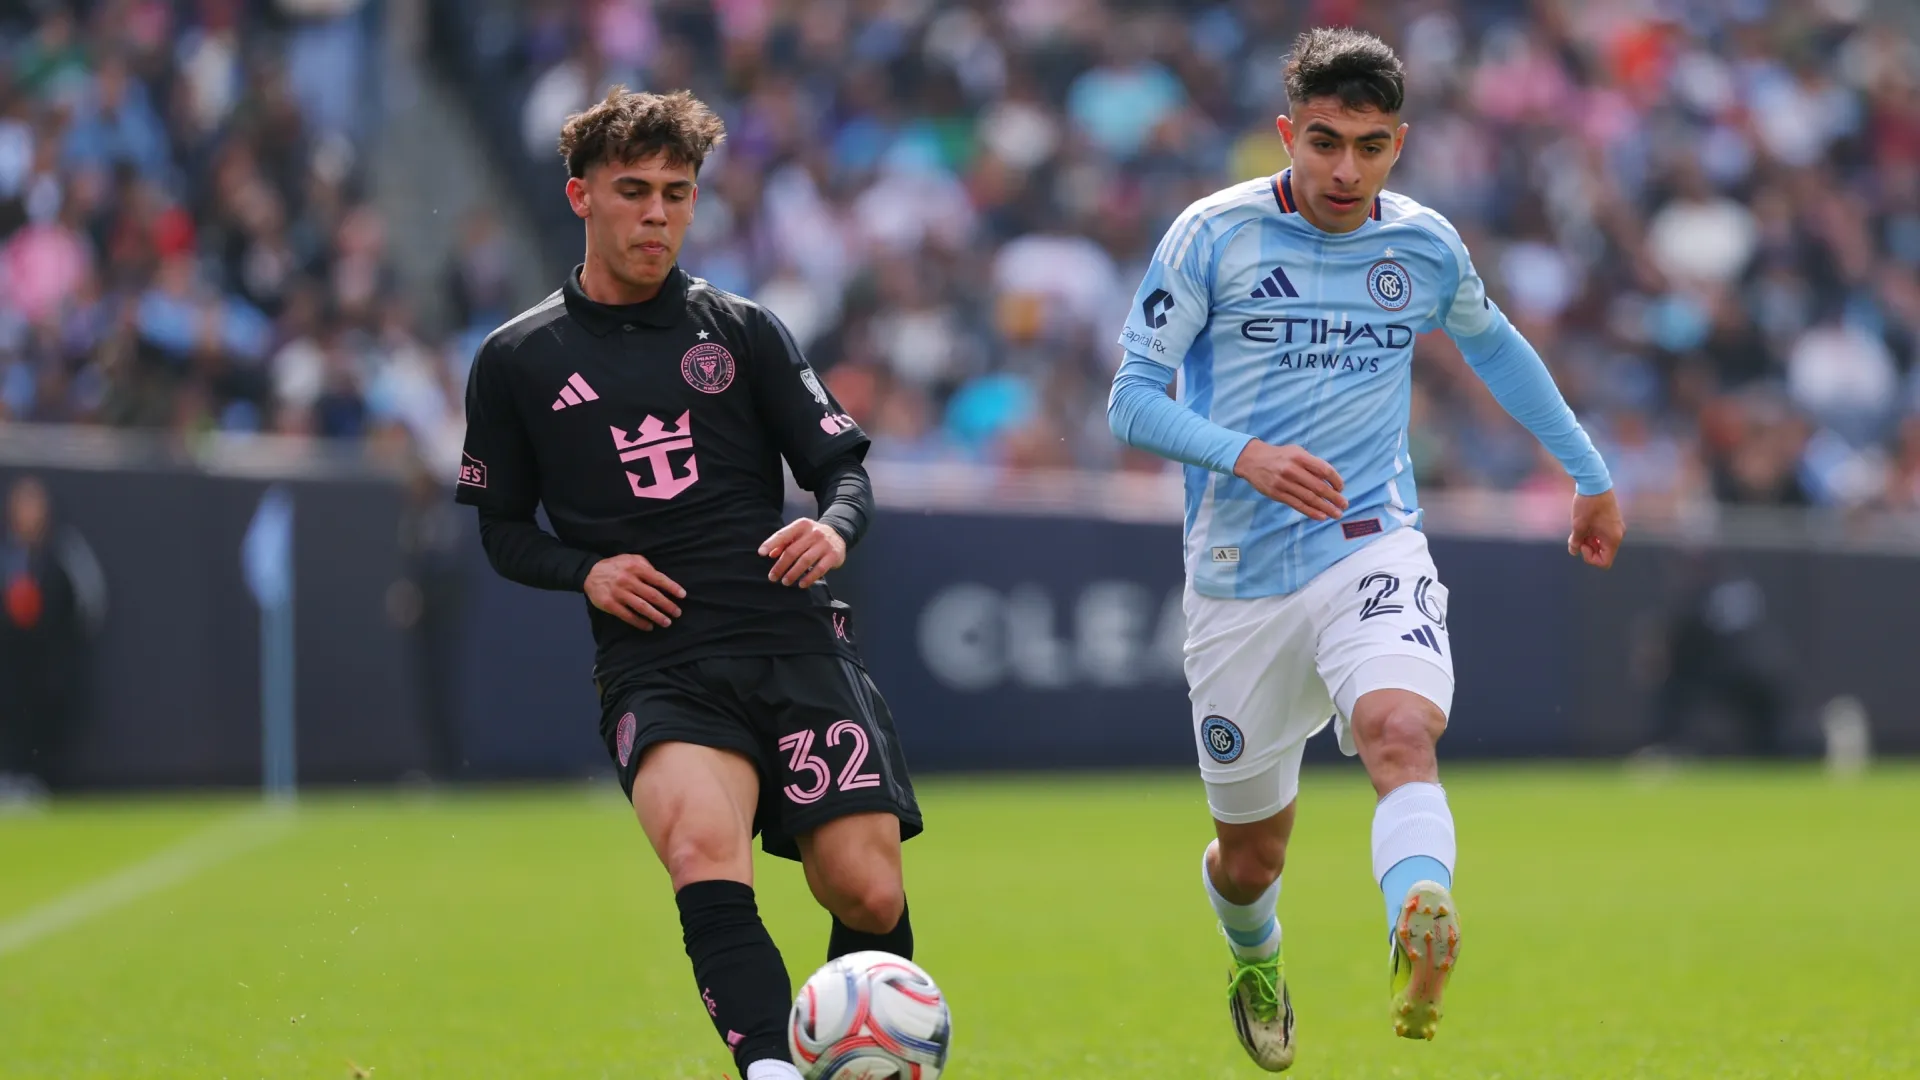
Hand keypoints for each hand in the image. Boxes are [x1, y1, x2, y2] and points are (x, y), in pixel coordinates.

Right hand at [584, 554, 684, 631]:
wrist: (590, 573)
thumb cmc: (616, 566)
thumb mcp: (630, 559)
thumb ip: (646, 566)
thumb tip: (661, 579)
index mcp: (635, 568)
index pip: (658, 579)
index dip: (672, 587)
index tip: (683, 595)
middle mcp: (628, 580)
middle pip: (652, 595)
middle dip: (667, 605)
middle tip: (677, 613)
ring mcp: (618, 593)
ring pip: (642, 607)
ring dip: (656, 616)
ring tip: (667, 622)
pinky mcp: (610, 605)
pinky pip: (628, 616)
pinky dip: (640, 622)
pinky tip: (649, 626)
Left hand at [759, 518, 846, 587]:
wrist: (838, 534)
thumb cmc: (812, 536)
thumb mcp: (799, 533)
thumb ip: (784, 542)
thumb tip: (770, 554)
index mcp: (801, 525)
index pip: (784, 534)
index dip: (771, 543)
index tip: (761, 553)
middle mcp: (813, 533)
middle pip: (792, 551)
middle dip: (780, 566)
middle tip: (772, 577)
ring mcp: (824, 544)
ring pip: (805, 561)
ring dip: (793, 573)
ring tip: (785, 582)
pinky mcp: (833, 555)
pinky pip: (819, 569)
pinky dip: (809, 578)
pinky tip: (801, 584)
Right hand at [1232, 440, 1347, 519]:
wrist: (1252, 460)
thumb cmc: (1279, 456)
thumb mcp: (1296, 451)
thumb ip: (1312, 463)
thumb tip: (1330, 481)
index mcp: (1299, 457)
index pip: (1324, 470)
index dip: (1336, 480)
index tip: (1341, 488)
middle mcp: (1292, 469)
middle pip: (1318, 487)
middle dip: (1334, 498)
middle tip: (1344, 505)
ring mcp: (1283, 483)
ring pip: (1309, 498)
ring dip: (1325, 508)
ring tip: (1336, 514)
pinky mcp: (1277, 494)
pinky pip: (1297, 505)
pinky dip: (1311, 512)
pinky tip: (1321, 516)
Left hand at [1568, 489, 1624, 568]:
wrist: (1595, 483)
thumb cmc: (1588, 505)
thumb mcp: (1578, 526)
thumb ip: (1576, 541)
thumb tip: (1574, 552)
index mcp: (1613, 539)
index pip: (1604, 562)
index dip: (1590, 558)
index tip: (1582, 545)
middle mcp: (1617, 535)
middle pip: (1603, 553)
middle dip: (1588, 549)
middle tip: (1577, 538)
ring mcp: (1615, 527)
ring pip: (1602, 543)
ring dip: (1589, 541)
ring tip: (1578, 530)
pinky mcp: (1612, 521)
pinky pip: (1603, 534)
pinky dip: (1592, 534)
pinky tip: (1582, 525)